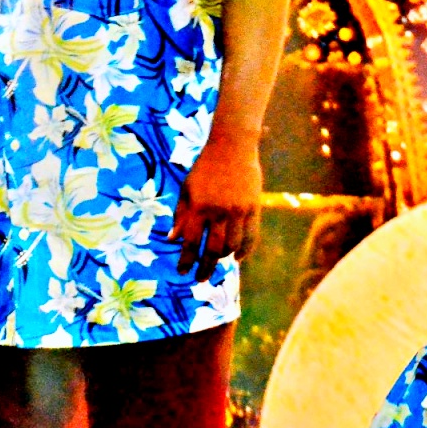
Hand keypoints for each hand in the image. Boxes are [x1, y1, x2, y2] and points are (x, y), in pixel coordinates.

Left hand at [170, 135, 262, 280]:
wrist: (232, 147)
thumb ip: (180, 215)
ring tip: (216, 263)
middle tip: (200, 280)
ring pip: (233, 246)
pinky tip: (238, 258)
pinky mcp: (254, 207)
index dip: (186, 260)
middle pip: (212, 250)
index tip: (182, 272)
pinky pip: (252, 236)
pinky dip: (245, 250)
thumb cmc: (204, 168)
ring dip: (223, 258)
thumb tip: (172, 239)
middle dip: (205, 268)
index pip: (191, 242)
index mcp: (198, 208)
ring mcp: (238, 211)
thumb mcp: (186, 190)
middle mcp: (219, 212)